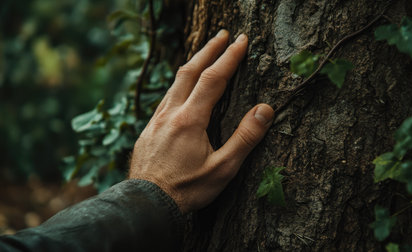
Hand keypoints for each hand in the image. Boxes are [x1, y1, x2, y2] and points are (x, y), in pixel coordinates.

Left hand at [129, 30, 273, 212]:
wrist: (146, 203)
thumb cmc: (187, 189)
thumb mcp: (223, 169)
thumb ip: (245, 138)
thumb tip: (265, 110)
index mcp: (190, 120)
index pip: (214, 79)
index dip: (230, 57)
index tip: (242, 41)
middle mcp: (171, 113)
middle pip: (190, 71)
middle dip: (209, 49)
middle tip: (223, 34)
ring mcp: (156, 119)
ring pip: (175, 82)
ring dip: (193, 63)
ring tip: (205, 53)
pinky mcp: (148, 128)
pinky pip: (166, 97)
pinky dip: (179, 83)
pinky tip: (183, 88)